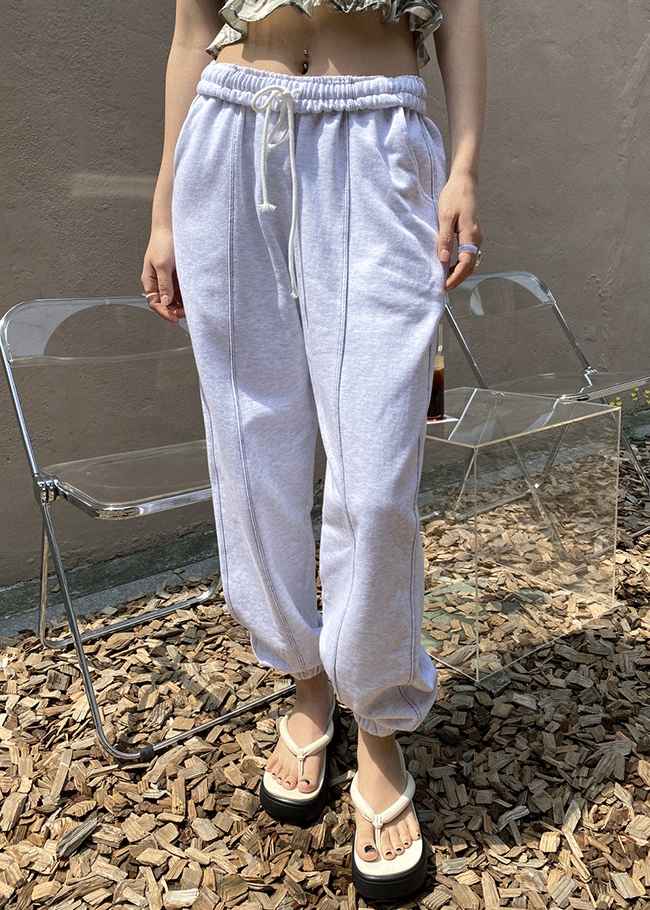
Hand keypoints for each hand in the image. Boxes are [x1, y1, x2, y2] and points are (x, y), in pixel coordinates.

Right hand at [141, 226, 184, 323]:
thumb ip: (164, 284)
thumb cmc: (163, 242)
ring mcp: (169, 280)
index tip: (174, 319)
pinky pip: (183, 291)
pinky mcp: (178, 277)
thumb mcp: (163, 264)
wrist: (172, 227)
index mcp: (149, 281)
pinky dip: (188, 296)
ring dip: (183, 304)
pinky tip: (194, 296)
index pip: (154, 303)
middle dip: (175, 310)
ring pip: (175, 299)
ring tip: (192, 305)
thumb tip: (165, 302)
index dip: (164, 313)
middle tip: (187, 313)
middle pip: (166, 304)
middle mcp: (159, 282)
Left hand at [437, 174, 482, 290]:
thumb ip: (445, 238)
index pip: (466, 263)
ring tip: (445, 280)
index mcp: (471, 235)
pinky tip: (450, 266)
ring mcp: (476, 237)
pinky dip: (460, 264)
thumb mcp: (445, 216)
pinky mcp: (472, 234)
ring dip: (459, 273)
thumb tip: (443, 258)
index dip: (456, 277)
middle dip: (458, 279)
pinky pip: (468, 254)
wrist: (464, 182)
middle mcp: (476, 238)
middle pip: (470, 266)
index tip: (445, 285)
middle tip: (443, 288)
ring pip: (470, 261)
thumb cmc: (454, 196)